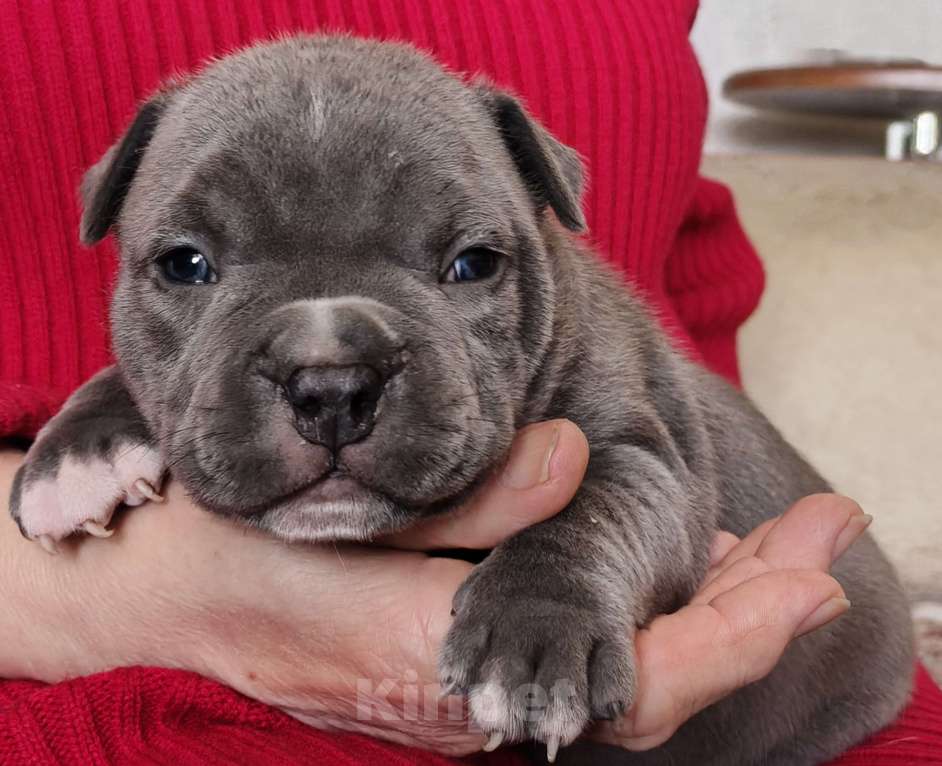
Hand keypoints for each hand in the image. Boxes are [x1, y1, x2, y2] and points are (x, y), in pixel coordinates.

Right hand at [0, 436, 868, 756]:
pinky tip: (677, 566)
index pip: (635, 682)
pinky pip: (581, 654)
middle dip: (753, 608)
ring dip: (707, 609)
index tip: (814, 570)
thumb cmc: (233, 554)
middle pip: (654, 681)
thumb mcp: (340, 521)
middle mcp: (474, 699)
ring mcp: (470, 691)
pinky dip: (648, 613)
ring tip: (776, 543)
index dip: (737, 630)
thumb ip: (471, 506)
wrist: (160, 593)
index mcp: (449, 668)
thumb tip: (571, 462)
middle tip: (827, 531)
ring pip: (624, 672)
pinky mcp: (457, 666)